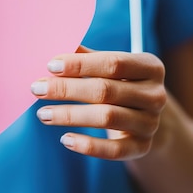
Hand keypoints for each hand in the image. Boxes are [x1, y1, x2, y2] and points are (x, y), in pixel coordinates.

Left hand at [31, 46, 166, 159]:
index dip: (80, 64)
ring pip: (107, 118)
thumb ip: (86, 57)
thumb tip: (54, 42)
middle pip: (105, 91)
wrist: (146, 117)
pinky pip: (114, 150)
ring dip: (70, 115)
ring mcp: (151, 123)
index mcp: (150, 66)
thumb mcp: (110, 67)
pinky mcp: (143, 147)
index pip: (113, 63)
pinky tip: (64, 139)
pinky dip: (88, 146)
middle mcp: (155, 95)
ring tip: (43, 114)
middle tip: (37, 89)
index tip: (50, 65)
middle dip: (66, 89)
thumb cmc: (120, 83)